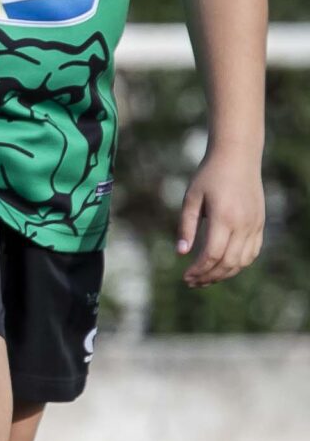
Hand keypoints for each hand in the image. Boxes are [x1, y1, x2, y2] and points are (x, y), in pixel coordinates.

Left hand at [178, 147, 264, 286]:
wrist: (238, 158)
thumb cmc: (209, 176)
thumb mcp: (191, 198)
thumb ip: (186, 226)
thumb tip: (181, 253)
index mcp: (224, 217)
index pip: (212, 254)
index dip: (198, 270)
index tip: (184, 277)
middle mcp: (243, 224)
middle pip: (228, 262)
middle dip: (209, 277)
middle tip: (191, 282)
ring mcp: (255, 224)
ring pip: (243, 261)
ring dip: (224, 274)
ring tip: (205, 278)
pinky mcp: (260, 224)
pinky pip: (253, 252)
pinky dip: (239, 264)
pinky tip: (223, 267)